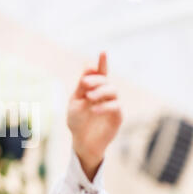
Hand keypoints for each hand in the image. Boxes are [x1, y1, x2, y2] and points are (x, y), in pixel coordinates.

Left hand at [67, 52, 122, 178]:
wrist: (81, 141)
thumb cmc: (77, 121)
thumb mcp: (75, 101)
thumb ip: (81, 86)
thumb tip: (88, 65)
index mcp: (94, 89)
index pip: (100, 73)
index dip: (102, 63)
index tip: (103, 52)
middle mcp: (105, 95)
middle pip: (106, 80)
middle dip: (96, 79)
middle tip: (85, 83)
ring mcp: (112, 105)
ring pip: (113, 91)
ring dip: (101, 91)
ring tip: (89, 96)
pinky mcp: (117, 116)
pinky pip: (115, 107)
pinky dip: (104, 106)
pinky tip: (93, 109)